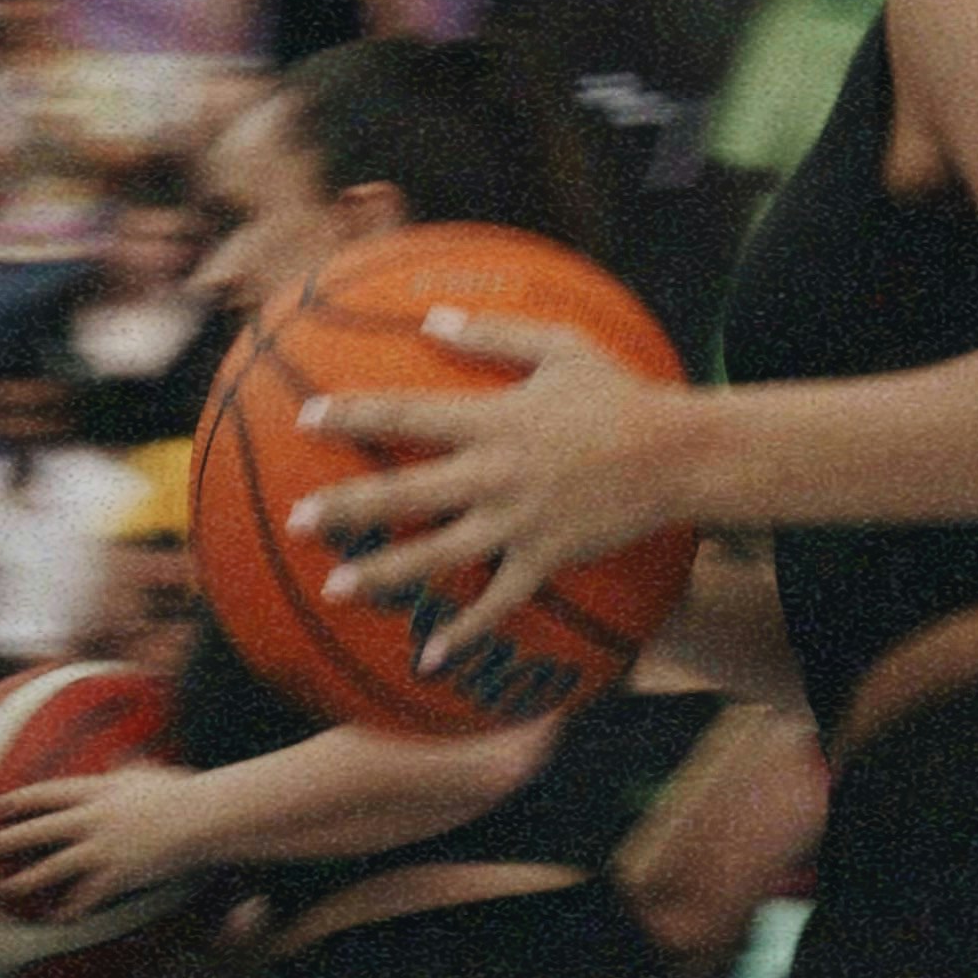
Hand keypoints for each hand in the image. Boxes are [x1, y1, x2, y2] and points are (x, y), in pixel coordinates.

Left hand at [0, 762, 216, 913]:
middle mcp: (92, 819)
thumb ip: (131, 769)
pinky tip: (57, 918)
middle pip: (36, 830)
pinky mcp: (117, 874)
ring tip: (3, 890)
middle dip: (1, 840)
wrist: (204, 817)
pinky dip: (70, 908)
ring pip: (52, 867)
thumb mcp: (151, 774)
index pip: (44, 795)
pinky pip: (85, 896)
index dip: (13, 802)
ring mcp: (103, 848)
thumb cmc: (182, 792)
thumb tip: (125, 759)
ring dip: (23, 880)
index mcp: (97, 791)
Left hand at [288, 312, 692, 656]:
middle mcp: (498, 474)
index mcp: (495, 419)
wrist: (681, 455)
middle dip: (349, 507)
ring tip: (336, 589)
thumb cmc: (621, 394)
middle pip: (408, 493)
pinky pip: (496, 602)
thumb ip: (495, 332)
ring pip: (439, 554)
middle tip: (297, 520)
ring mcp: (520, 522)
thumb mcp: (562, 347)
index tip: (306, 417)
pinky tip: (427, 658)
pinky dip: (462, 632)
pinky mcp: (544, 558)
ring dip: (385, 574)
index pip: (410, 413)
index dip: (356, 414)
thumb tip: (432, 318)